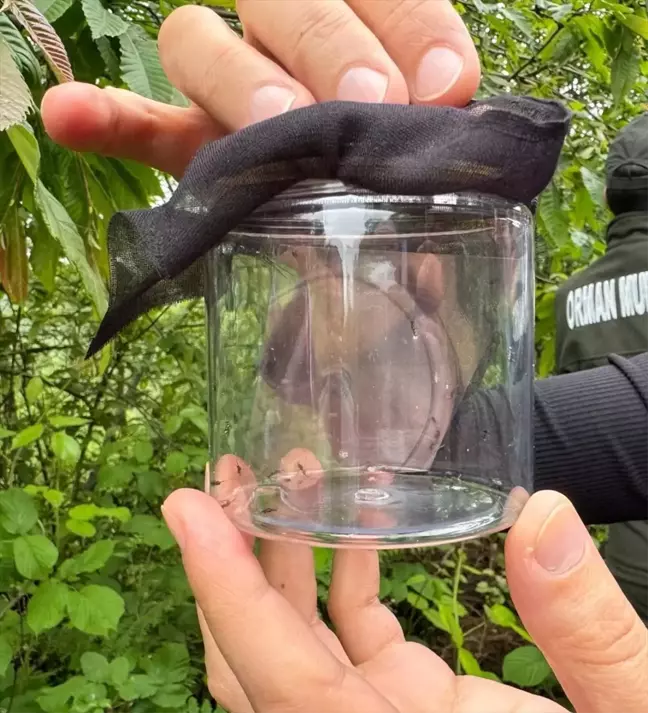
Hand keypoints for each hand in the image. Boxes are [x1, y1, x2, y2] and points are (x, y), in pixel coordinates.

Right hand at [41, 0, 480, 176]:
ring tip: (273, 128)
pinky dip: (106, 119)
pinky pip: (137, 122)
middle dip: (332, 48)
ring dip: (238, 80)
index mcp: (360, 31)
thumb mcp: (427, 163)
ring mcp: (227, 90)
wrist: (357, 245)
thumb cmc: (400, 194)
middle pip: (287, 3)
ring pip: (198, 41)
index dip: (415, 28)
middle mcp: (285, 41)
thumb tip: (452, 112)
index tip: (445, 89)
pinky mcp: (186, 144)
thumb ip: (438, 135)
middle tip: (368, 108)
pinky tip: (68, 117)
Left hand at [162, 474, 647, 712]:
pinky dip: (342, 568)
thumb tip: (544, 517)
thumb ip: (589, 637)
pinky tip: (358, 509)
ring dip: (280, 554)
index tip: (184, 508)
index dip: (224, 589)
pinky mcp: (405, 695)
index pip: (280, 672)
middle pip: (255, 654)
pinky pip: (349, 629)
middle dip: (230, 558)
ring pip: (293, 636)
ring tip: (284, 470)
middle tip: (222, 473)